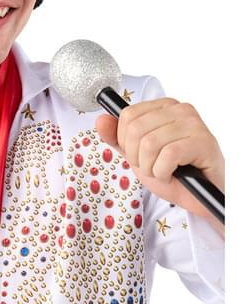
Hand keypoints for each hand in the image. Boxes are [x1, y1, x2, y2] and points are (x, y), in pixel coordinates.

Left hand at [95, 98, 224, 221]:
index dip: (126, 142)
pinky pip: (167, 155)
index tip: (139, 155)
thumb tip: (101, 119)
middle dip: (137, 158)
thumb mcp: (137, 155)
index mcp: (164, 107)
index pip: (128, 115)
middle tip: (153, 167)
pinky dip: (163, 173)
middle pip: (135, 130)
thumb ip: (117, 138)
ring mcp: (194, 123)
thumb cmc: (173, 173)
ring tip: (164, 172)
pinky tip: (172, 176)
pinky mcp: (203, 141)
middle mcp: (180, 109)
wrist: (199, 197)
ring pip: (149, 144)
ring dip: (151, 168)